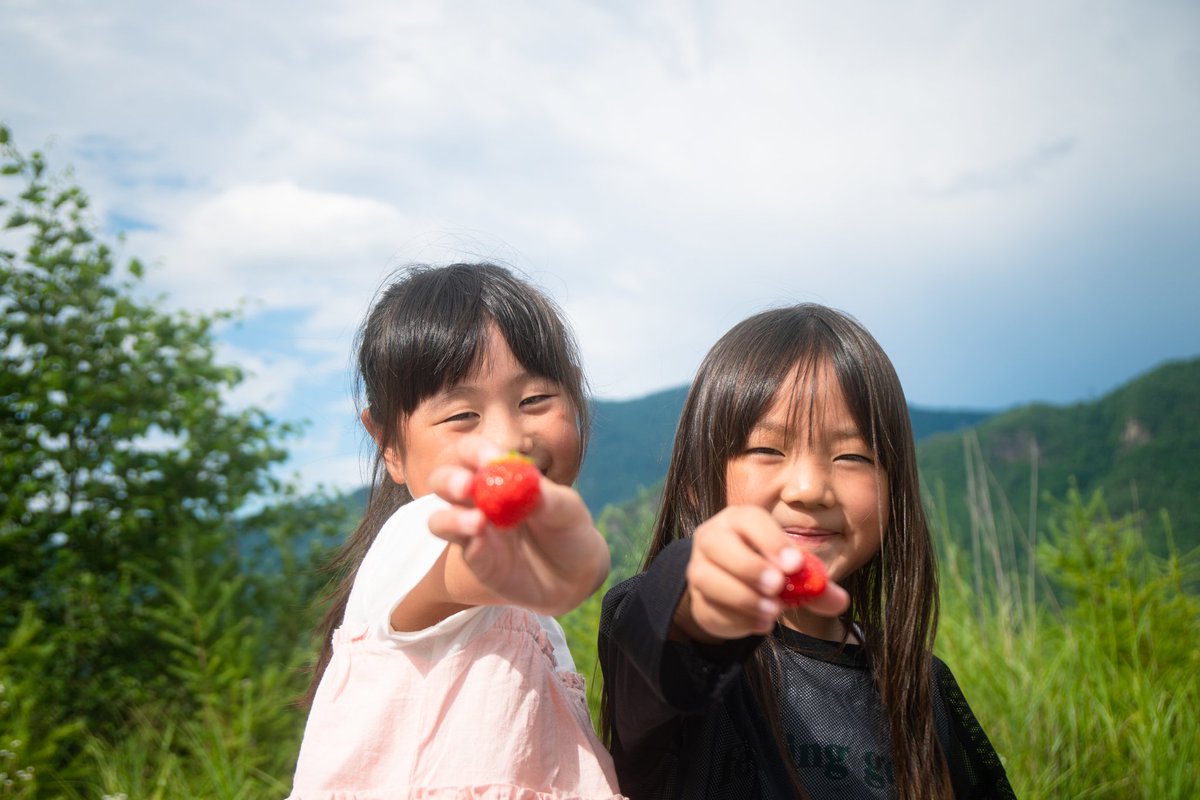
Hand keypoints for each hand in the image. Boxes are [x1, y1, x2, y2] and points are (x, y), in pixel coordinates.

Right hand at [425, 436, 609, 615]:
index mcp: (498, 476)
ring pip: (440, 521)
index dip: (475, 453)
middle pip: (443, 482)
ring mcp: (475, 533)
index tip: (489, 460)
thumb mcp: (568, 509)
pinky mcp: (480, 563)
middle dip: (449, 480)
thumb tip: (527, 481)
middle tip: (466, 486)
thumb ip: (548, 496)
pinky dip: (471, 546)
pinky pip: (465, 552)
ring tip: (477, 522)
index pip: (472, 454)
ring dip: (452, 518)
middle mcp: (478, 501)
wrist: (578, 575)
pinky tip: (484, 546)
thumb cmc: (568, 530)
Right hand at [677, 506, 848, 641]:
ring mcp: (699, 567)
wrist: (734, 588)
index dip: (771, 540)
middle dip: (748, 566)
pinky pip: (709, 607)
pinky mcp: (696, 598)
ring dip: (742, 597)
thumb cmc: (767, 567)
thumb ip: (815, 584)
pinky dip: (736, 619)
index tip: (794, 565)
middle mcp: (712, 537)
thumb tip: (840, 600)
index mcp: (740, 520)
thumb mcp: (793, 571)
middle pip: (716, 543)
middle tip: (776, 586)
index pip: (750, 519)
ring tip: (772, 612)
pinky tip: (759, 623)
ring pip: (706, 577)